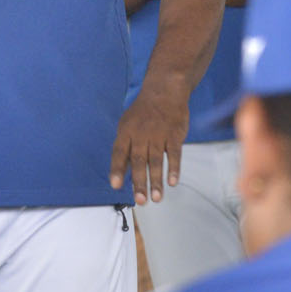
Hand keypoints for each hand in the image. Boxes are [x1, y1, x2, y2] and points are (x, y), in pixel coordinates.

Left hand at [111, 80, 188, 204]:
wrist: (165, 91)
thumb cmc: (144, 112)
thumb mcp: (128, 124)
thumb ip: (126, 148)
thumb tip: (123, 172)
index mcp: (126, 132)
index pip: (119, 153)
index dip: (117, 169)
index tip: (116, 186)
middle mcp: (141, 134)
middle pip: (139, 161)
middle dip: (139, 182)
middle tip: (140, 201)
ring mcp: (158, 135)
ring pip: (157, 161)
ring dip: (157, 181)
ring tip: (156, 198)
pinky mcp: (174, 135)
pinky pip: (174, 154)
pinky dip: (174, 168)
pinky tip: (172, 182)